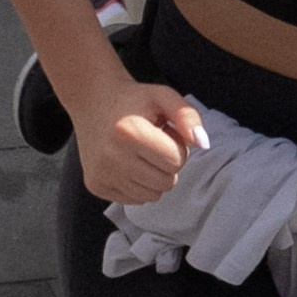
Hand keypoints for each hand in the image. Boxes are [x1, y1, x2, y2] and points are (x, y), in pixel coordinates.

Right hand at [76, 78, 208, 205]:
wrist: (93, 101)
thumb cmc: (133, 100)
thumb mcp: (163, 96)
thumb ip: (188, 116)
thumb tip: (203, 144)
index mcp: (129, 132)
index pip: (176, 161)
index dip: (176, 146)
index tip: (163, 132)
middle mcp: (111, 157)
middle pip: (166, 183)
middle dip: (166, 164)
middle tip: (151, 143)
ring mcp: (101, 174)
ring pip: (152, 196)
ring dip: (153, 176)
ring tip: (139, 152)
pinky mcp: (95, 186)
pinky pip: (134, 200)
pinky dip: (137, 184)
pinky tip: (127, 162)